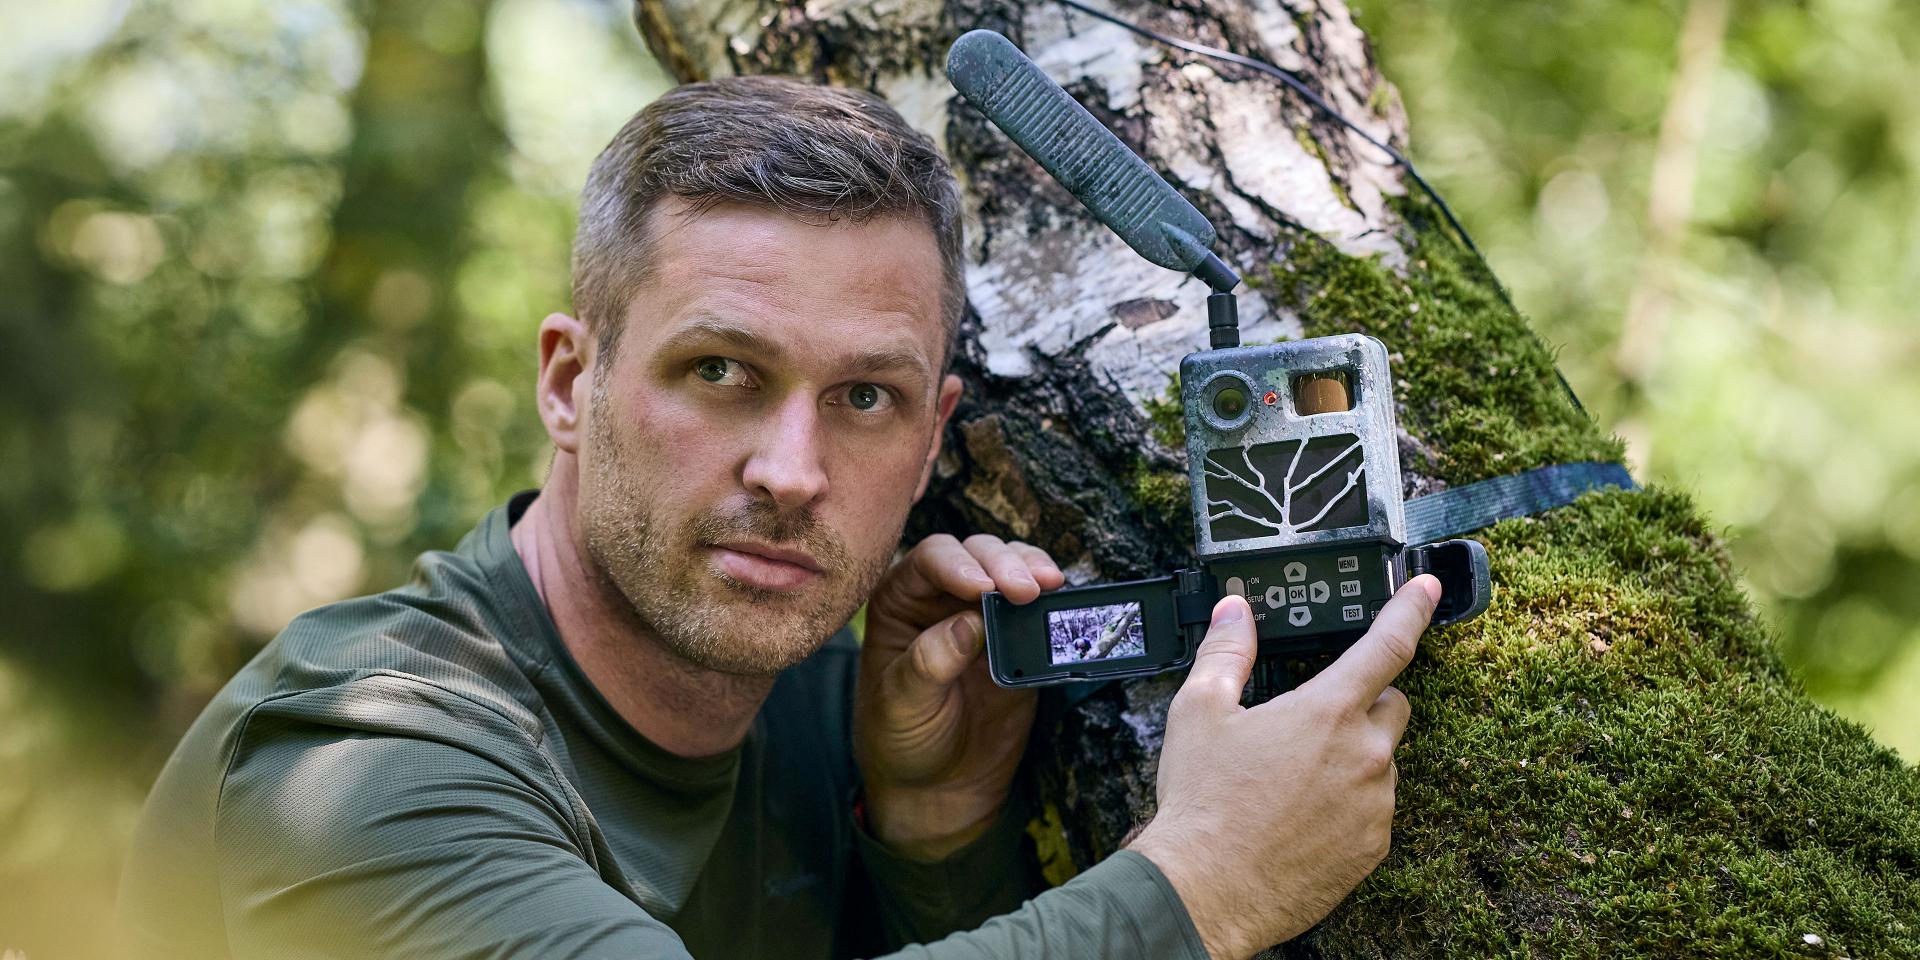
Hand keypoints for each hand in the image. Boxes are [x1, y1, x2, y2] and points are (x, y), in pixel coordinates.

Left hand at [853, 534, 1064, 859]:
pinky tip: (1059, 602)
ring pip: (1010, 568)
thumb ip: (929, 663)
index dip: (959, 566)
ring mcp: (983, 615)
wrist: (937, 786)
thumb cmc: (901, 740)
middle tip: (1026, 590)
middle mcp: (941, 597)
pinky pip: (1037, 607)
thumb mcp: (902, 705)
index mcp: (900, 602)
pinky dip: (1051, 600)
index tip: (983, 589)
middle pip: (976, 555)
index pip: (931, 561)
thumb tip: (969, 623)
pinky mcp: (1018, 639)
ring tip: (1050, 587)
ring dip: (1032, 570)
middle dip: (1003, 565)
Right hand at [1129, 575, 1441, 959]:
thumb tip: (1234, 614)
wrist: (1207, 890)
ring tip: (1293, 781)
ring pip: (1380, 763)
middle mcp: (1363, 755)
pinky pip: (1373, 811)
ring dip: (1352, 760)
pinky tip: (1302, 816)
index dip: (1410, 610)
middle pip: (1392, 706)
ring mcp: (1374, 805)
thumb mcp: (1199, 712)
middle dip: (1363, 704)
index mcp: (1326, 712)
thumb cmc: (1203, 805)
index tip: (1426, 590)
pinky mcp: (1373, 848)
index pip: (1386, 646)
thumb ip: (1225, 652)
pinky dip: (1348, 806)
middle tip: (1314, 722)